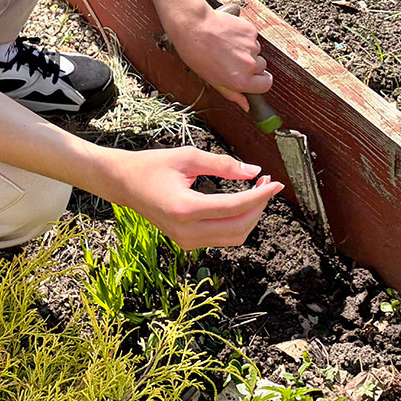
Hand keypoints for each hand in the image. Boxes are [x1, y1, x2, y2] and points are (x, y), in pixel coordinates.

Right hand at [105, 146, 283, 249]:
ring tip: (256, 191)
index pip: (235, 207)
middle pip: (239, 227)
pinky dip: (237, 222)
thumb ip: (223, 164)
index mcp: (185, 209)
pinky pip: (222, 238)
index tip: (276, 182)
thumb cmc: (152, 166)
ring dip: (251, 216)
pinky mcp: (186, 243)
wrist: (124, 184)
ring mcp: (186, 241)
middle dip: (259, 206)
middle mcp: (186, 231)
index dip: (260, 195)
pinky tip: (240, 202)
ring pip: (233, 238)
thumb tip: (254, 170)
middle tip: (266, 183)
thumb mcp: (188, 157)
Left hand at [165, 5, 271, 110]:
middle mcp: (250, 65)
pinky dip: (244, 37)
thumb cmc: (197, 54)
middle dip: (251, 65)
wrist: (193, 27)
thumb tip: (246, 106)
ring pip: (256, 51)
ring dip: (246, 50)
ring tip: (227, 46)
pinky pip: (252, 37)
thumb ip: (233, 94)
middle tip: (232, 59)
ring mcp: (252, 47)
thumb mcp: (213, 81)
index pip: (266, 85)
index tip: (255, 78)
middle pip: (261, 67)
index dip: (260, 81)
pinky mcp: (251, 31)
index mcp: (241, 81)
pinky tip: (228, 35)